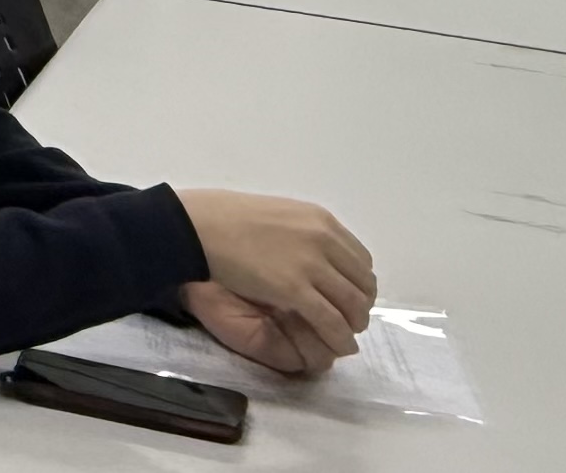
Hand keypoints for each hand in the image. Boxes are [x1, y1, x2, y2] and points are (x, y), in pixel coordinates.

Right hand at [176, 189, 374, 366]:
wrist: (203, 225)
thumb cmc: (231, 219)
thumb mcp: (280, 217)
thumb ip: (304, 235)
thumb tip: (315, 256)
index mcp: (322, 222)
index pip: (361, 260)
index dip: (360, 284)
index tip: (349, 297)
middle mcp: (325, 241)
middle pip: (362, 283)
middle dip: (361, 306)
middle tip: (351, 321)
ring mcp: (311, 265)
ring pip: (352, 305)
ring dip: (354, 325)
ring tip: (346, 337)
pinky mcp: (295, 289)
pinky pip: (331, 321)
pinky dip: (341, 337)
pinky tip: (339, 346)